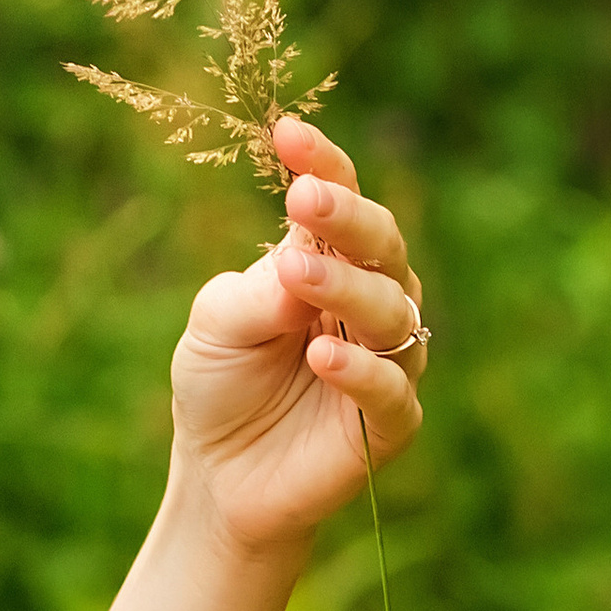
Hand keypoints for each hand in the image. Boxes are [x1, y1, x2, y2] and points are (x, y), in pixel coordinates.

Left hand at [166, 116, 427, 559]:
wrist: (218, 476)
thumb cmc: (220, 383)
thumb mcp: (215, 326)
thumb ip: (254, 294)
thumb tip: (299, 264)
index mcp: (323, 259)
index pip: (337, 200)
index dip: (322, 165)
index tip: (288, 134)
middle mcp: (366, 299)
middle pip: (381, 245)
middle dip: (346, 218)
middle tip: (303, 199)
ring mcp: (385, 359)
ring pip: (394, 310)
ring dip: (348, 287)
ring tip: (298, 275)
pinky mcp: (391, 423)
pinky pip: (392, 390)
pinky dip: (361, 370)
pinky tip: (323, 355)